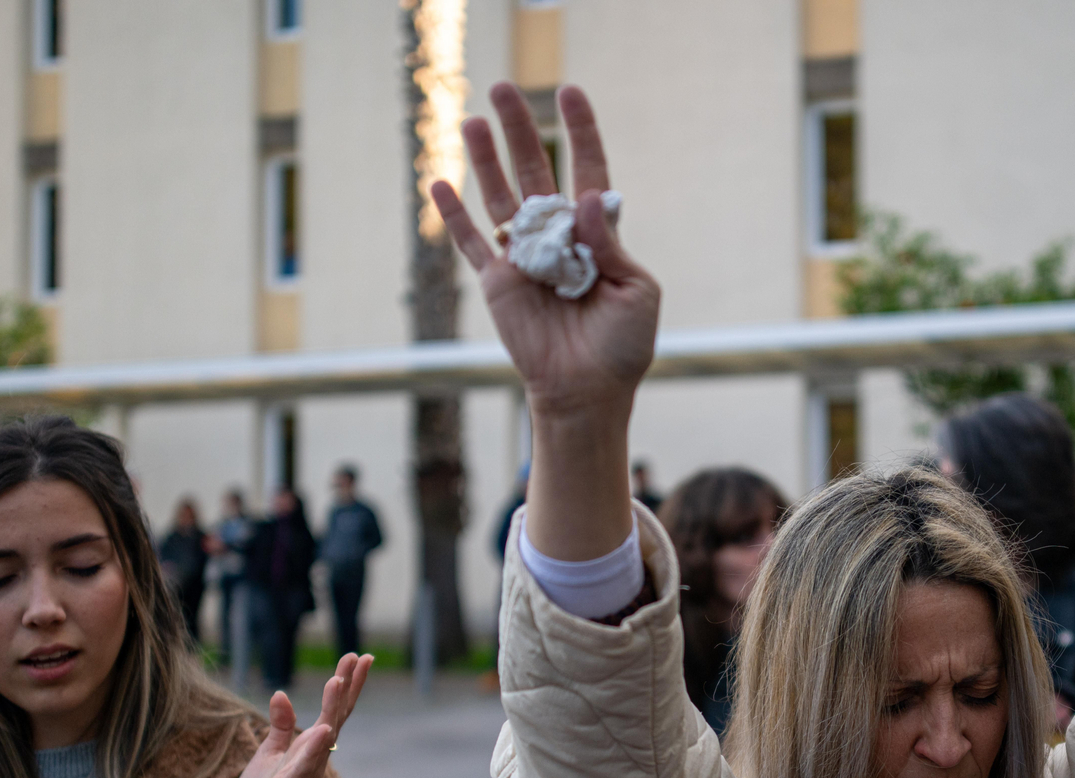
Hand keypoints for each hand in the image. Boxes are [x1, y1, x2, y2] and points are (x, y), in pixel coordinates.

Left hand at [221, 654, 371, 777]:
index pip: (333, 711)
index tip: (359, 656)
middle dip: (347, 687)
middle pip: (336, 718)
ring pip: (323, 738)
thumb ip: (280, 725)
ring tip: (337, 681)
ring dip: (331, 710)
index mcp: (310, 749)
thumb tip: (281, 693)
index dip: (346, 684)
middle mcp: (313, 760)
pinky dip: (313, 750)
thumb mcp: (268, 753)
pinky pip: (302, 769)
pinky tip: (322, 731)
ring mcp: (302, 776)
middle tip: (360, 656)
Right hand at [430, 83, 656, 560]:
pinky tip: (439, 183)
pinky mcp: (498, 282)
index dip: (580, 132)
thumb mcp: (636, 292)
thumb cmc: (622, 347)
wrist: (589, 392)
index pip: (588, 171)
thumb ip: (609, 244)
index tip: (569, 93)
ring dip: (485, 159)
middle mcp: (557, 238)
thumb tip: (582, 197)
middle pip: (535, 172)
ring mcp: (525, 257)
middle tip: (503, 88)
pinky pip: (471, 243)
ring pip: (500, 198)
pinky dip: (454, 215)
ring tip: (471, 119)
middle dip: (521, 130)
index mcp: (595, 235)